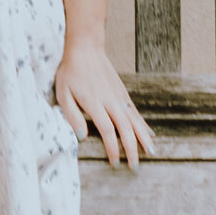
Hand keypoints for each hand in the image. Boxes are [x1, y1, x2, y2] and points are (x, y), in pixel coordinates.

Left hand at [54, 36, 156, 166]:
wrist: (86, 47)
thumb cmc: (71, 71)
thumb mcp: (63, 93)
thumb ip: (72, 116)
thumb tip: (82, 137)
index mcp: (95, 103)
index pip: (107, 130)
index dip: (113, 148)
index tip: (115, 163)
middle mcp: (110, 100)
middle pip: (125, 128)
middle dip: (132, 149)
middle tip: (135, 167)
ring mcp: (119, 96)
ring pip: (134, 120)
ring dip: (144, 137)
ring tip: (152, 153)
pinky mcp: (122, 92)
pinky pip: (135, 111)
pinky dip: (143, 124)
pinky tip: (149, 134)